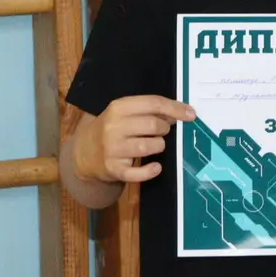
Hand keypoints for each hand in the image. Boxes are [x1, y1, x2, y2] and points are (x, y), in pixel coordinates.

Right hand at [76, 95, 195, 184]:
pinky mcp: (114, 169)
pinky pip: (138, 172)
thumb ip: (148, 110)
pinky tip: (156, 167)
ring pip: (148, 146)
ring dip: (159, 146)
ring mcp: (113, 149)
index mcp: (118, 107)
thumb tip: (180, 112)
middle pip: (153, 125)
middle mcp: (114, 127)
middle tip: (162, 131)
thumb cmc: (112, 129)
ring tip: (156, 145)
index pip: (153, 103)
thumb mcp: (123, 113)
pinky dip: (151, 170)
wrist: (85, 152)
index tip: (191, 114)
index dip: (175, 109)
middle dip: (165, 128)